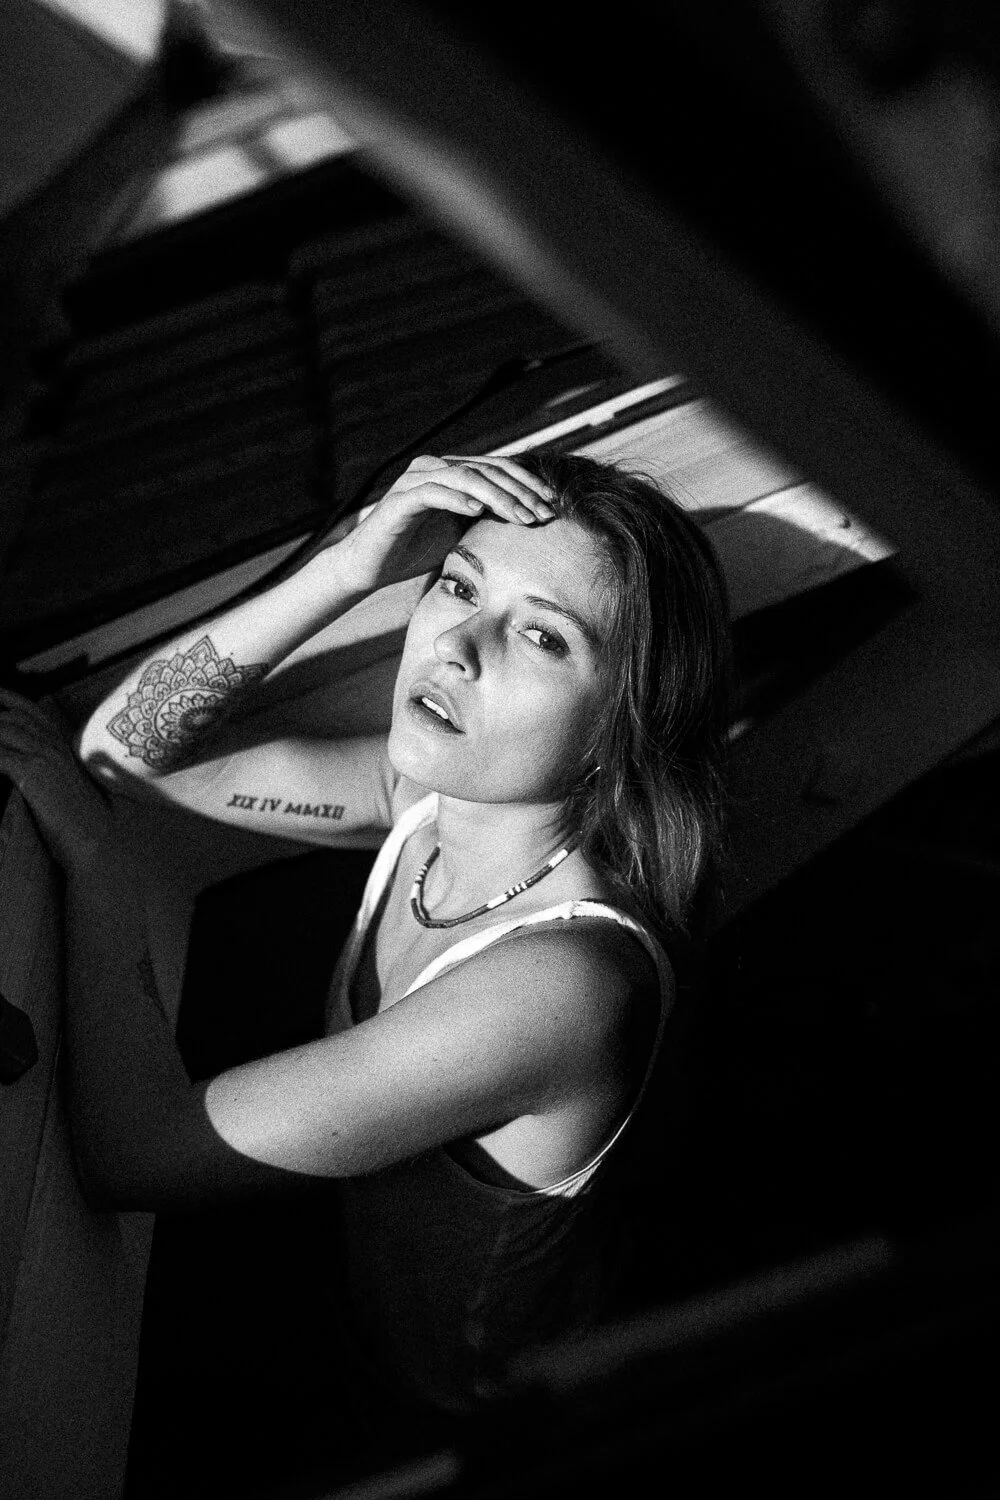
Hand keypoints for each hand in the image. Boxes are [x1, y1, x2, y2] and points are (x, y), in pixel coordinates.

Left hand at [0, 688, 117, 872]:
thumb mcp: (66, 786)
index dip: (11, 700)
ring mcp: (44, 756)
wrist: (94, 837)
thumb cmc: (80, 820)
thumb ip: (50, 769)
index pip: (33, 713)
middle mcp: (54, 746)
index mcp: (62, 746)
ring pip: (4, 730)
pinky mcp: (32, 772)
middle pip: (13, 718)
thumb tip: (26, 765)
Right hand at [331, 454, 555, 592]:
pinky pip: (434, 492)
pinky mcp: (400, 499)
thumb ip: (487, 520)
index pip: (498, 469)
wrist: (370, 567)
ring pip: (466, 477)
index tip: (554, 504)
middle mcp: (435, 467)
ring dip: (498, 497)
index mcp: (452, 471)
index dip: (528, 484)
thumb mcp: (461, 534)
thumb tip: (530, 524)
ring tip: (521, 517)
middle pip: (488, 469)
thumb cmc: (415, 551)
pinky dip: (458, 499)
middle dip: (520, 491)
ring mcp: (416, 479)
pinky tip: (479, 511)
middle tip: (545, 513)